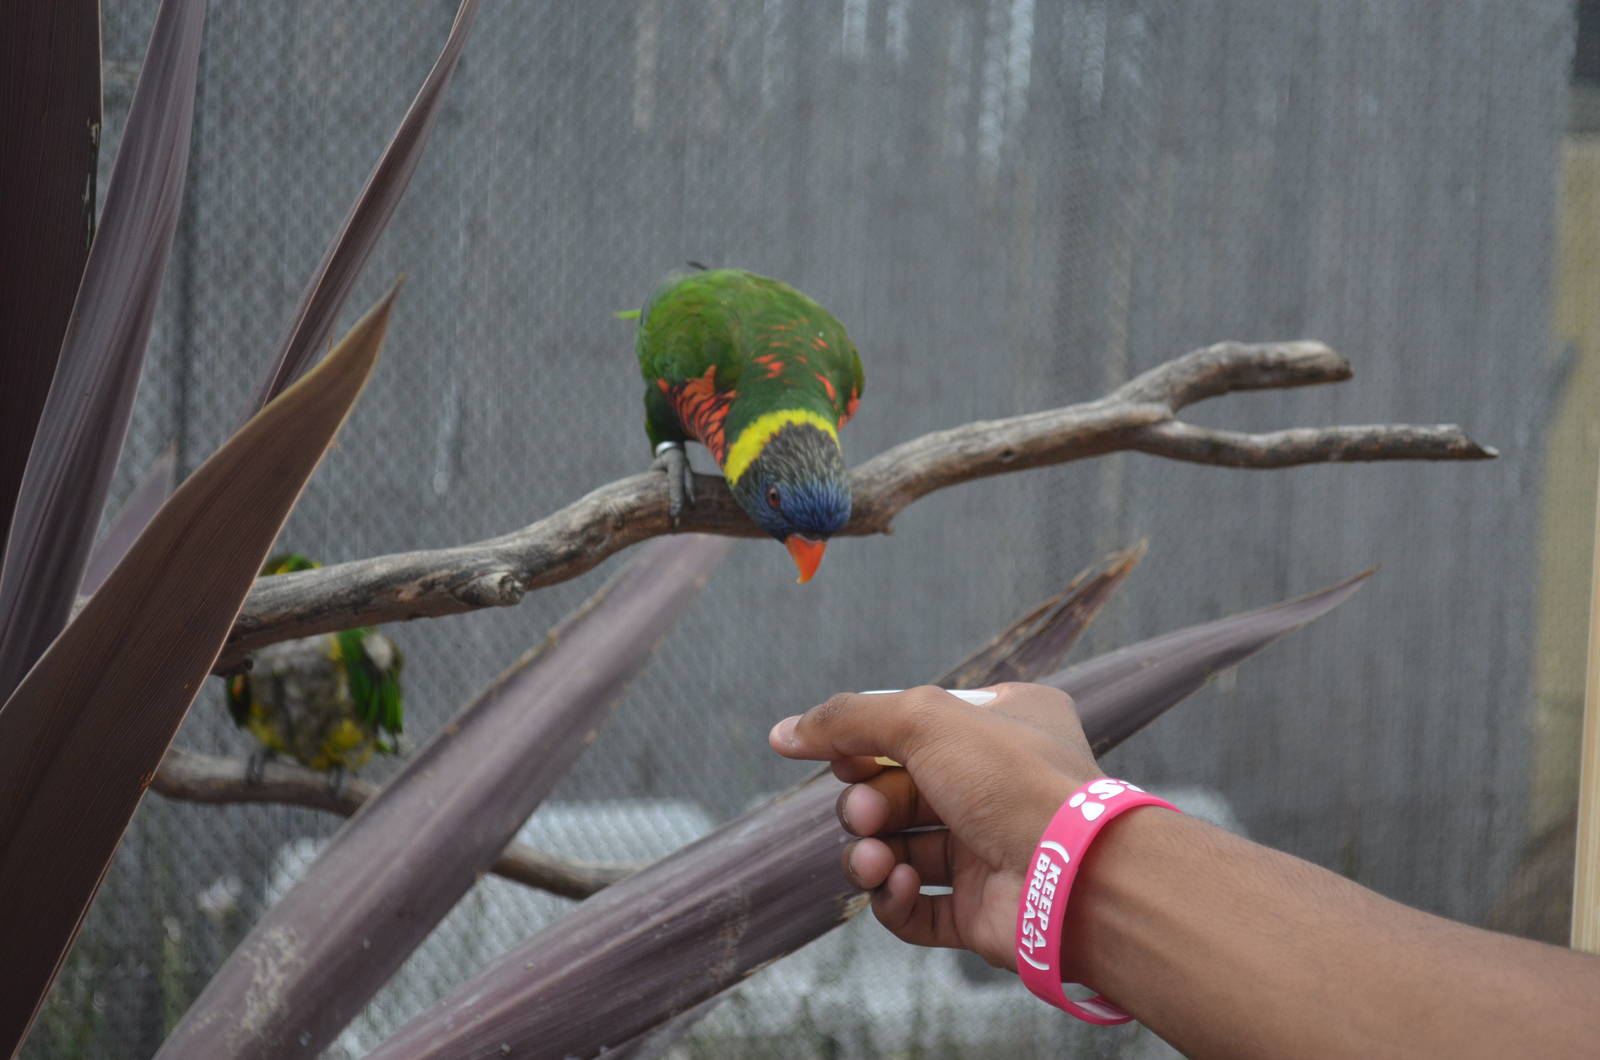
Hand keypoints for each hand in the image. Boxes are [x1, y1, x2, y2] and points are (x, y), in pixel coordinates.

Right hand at [769, 683, 1101, 969]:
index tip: (841, 756)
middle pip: (895, 791)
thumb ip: (848, 719)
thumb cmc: (1013, 780)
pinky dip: (892, 899)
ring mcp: (986, 850)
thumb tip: (783, 732)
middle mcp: (996, 786)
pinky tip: (895, 887)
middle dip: (867, 804)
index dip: (867, 745)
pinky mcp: (977, 911)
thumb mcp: (924, 719)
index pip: (913, 727)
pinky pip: (912, 907)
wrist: (1076, 874)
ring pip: (897, 849)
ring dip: (869, 853)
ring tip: (874, 859)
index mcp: (1002, 725)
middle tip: (866, 813)